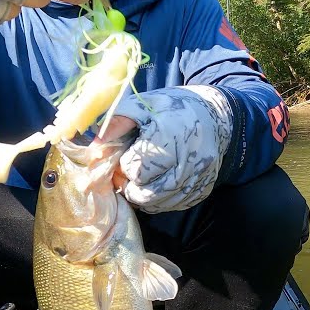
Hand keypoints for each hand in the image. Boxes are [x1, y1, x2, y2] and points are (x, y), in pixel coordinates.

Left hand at [94, 86, 234, 213]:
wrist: (216, 116)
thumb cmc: (174, 108)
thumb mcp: (144, 104)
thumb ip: (117, 122)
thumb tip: (94, 145)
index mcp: (170, 136)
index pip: (137, 168)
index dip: (125, 166)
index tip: (125, 157)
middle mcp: (189, 160)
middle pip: (148, 192)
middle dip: (131, 186)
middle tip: (128, 174)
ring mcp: (199, 177)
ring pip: (161, 203)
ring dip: (144, 196)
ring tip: (140, 179)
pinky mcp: (204, 188)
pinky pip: (176, 204)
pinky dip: (161, 200)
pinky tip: (157, 184)